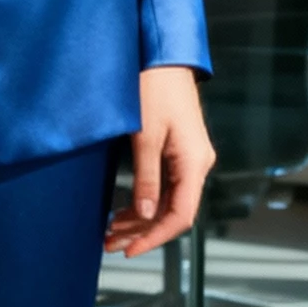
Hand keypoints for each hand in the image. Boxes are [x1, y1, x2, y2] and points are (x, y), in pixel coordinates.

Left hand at [105, 66, 214, 259]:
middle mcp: (198, 164)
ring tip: (111, 231)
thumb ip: (146, 178)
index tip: (129, 250)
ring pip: (167, 201)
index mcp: (195, 163)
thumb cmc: (154, 89)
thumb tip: (145, 215)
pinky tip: (124, 211)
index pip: (180, 215)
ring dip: (141, 219)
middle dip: (142, 231)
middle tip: (109, 244)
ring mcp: (190, 158)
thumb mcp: (145, 136)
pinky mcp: (179, 151)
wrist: (163, 56)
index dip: (155, 237)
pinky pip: (166, 186)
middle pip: (173, 212)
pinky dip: (145, 201)